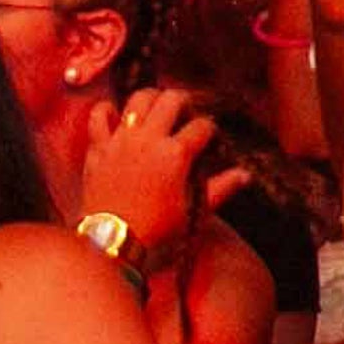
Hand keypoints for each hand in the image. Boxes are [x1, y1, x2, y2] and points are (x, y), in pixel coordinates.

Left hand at [73, 86, 242, 273]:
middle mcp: (149, 140)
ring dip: (152, 100)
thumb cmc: (156, 232)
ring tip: (157, 112)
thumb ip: (220, 189)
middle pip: (172, 98)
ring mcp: (121, 141)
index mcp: (176, 154)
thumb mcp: (193, 212)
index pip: (203, 126)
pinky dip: (108, 112)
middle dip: (184, 103)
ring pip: (138, 98)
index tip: (209, 141)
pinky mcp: (98, 149)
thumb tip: (245, 175)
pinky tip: (118, 120)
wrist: (111, 245)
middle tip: (185, 117)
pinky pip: (99, 115)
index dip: (210, 131)